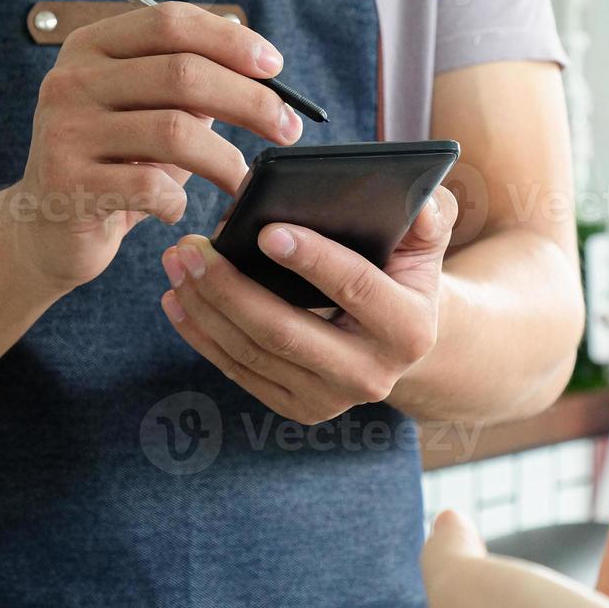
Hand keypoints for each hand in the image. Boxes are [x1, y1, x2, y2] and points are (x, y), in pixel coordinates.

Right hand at [7, 2, 303, 290]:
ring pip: (175, 131)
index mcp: (91, 47)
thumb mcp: (146, 114)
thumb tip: (262, 69)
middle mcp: (70, 80)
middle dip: (250, 100)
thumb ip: (189, 84)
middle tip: (288, 128)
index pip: (170, 21)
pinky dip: (179, 202)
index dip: (230, 40)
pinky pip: (151, 186)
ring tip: (242, 181)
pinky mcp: (68, 184)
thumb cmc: (113, 166)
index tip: (276, 68)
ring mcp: (65, 130)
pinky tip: (178, 211)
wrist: (44, 229)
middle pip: (182, 73)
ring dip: (225, 160)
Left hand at [158, 187, 458, 423]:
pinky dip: (201, 334)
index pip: (355, 288)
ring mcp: (329, 400)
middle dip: (229, 287)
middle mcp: (371, 376)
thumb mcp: (425, 241)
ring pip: (252, 352)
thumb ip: (431, 214)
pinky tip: (177, 298)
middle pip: (285, 332)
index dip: (312, 260)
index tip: (266, 230)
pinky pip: (238, 370)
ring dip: (204, 306)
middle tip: (189, 247)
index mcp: (409, 329)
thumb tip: (419, 199)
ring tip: (177, 261)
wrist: (400, 338)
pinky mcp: (296, 407)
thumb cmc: (403, 271)